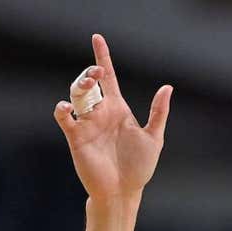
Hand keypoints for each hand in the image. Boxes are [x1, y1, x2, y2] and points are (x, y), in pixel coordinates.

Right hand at [53, 34, 172, 200]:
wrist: (123, 191)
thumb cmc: (139, 167)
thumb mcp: (153, 137)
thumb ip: (158, 112)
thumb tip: (168, 87)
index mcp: (118, 109)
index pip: (109, 78)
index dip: (102, 58)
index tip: (97, 39)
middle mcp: (100, 113)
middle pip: (90, 83)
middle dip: (90, 72)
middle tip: (97, 71)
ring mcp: (87, 124)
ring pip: (77, 95)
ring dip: (80, 85)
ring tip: (89, 82)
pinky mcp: (76, 137)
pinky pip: (65, 118)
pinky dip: (63, 110)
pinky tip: (67, 107)